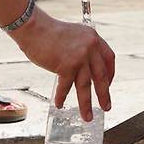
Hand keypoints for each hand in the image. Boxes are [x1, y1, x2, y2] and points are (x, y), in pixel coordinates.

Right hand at [9, 6, 114, 120]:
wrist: (34, 27)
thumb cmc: (49, 32)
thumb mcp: (75, 35)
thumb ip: (84, 48)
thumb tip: (87, 68)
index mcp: (94, 39)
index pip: (109, 59)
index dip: (110, 74)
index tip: (107, 84)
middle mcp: (91, 48)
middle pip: (102, 76)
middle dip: (104, 94)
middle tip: (107, 107)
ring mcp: (80, 57)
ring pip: (85, 86)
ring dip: (86, 103)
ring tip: (88, 117)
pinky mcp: (66, 65)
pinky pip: (66, 86)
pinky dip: (61, 96)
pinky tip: (59, 104)